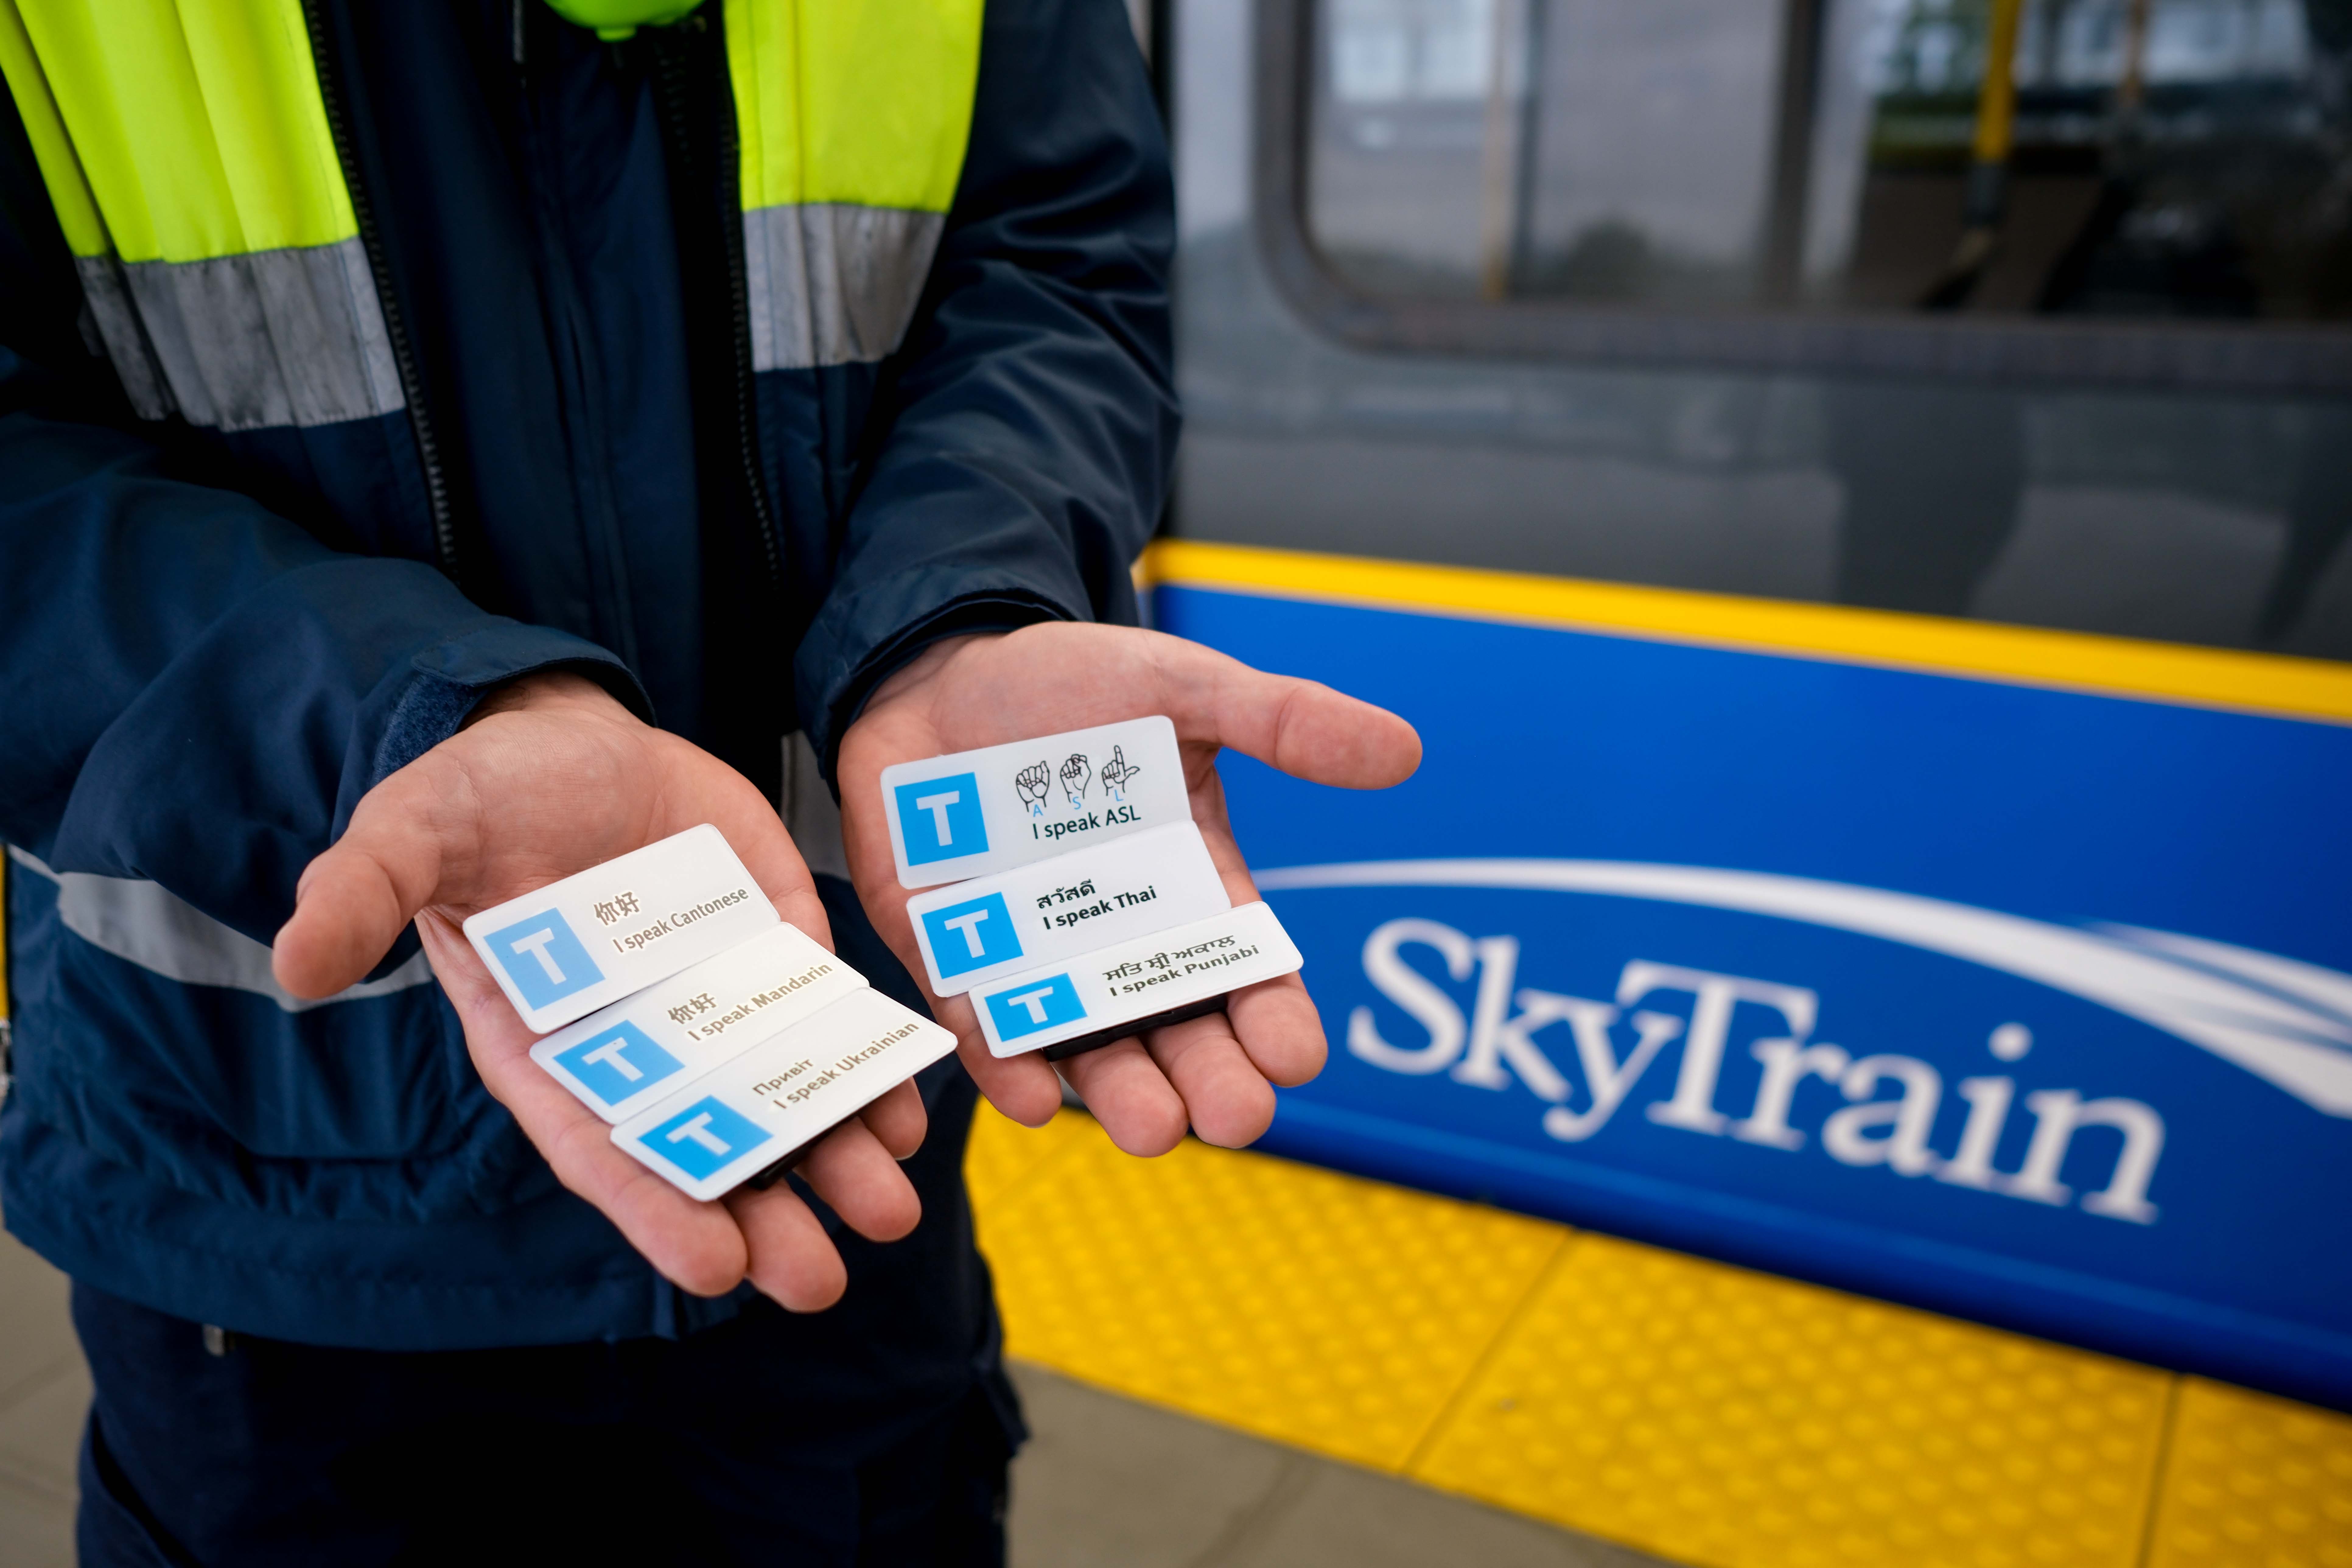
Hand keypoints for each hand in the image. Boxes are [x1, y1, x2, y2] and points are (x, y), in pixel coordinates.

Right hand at [270, 672, 925, 1310]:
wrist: (563, 734)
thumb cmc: (480, 796)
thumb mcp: (417, 830)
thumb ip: (364, 893)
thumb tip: (296, 964)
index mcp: (552, 1048)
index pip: (607, 1152)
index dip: (657, 1212)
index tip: (712, 1268)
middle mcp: (644, 1045)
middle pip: (710, 1151)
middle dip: (767, 1218)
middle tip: (824, 1280)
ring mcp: (717, 1001)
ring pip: (785, 1102)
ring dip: (839, 1158)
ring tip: (892, 1208)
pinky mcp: (775, 944)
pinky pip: (827, 1021)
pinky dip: (867, 1065)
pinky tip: (909, 1106)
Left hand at [839, 624, 1419, 1154]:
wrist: (937, 671)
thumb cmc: (1068, 682)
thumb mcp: (1183, 687)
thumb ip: (1281, 720)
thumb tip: (1401, 749)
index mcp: (1189, 886)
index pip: (1247, 973)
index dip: (1275, 1019)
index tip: (1295, 1056)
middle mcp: (1117, 939)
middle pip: (1177, 1030)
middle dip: (1209, 1080)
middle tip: (1234, 1119)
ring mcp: (1035, 953)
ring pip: (1086, 1044)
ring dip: (1119, 1091)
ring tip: (1150, 1127)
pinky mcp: (953, 950)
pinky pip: (983, 1022)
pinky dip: (1004, 1061)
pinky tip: (1029, 1095)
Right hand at [1015, 761, 1050, 815]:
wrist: (1034, 799)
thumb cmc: (1040, 791)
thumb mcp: (1045, 781)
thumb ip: (1045, 771)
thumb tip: (1043, 761)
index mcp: (1037, 772)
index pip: (1037, 767)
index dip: (1038, 775)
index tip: (1039, 781)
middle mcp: (1031, 773)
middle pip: (1030, 769)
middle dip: (1033, 778)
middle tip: (1034, 784)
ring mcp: (1025, 776)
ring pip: (1025, 771)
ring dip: (1028, 779)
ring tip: (1030, 786)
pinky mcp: (1019, 780)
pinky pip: (1020, 776)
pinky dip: (1023, 781)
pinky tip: (1025, 786)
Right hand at [1060, 752, 1091, 807]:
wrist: (1076, 790)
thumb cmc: (1082, 781)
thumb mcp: (1086, 771)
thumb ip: (1082, 763)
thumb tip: (1075, 759)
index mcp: (1081, 764)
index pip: (1080, 756)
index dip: (1080, 758)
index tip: (1081, 763)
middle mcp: (1074, 765)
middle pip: (1073, 757)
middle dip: (1075, 764)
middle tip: (1077, 771)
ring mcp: (1069, 767)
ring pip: (1068, 761)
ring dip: (1071, 768)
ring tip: (1073, 775)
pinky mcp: (1063, 771)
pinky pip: (1064, 767)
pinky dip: (1067, 772)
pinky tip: (1069, 777)